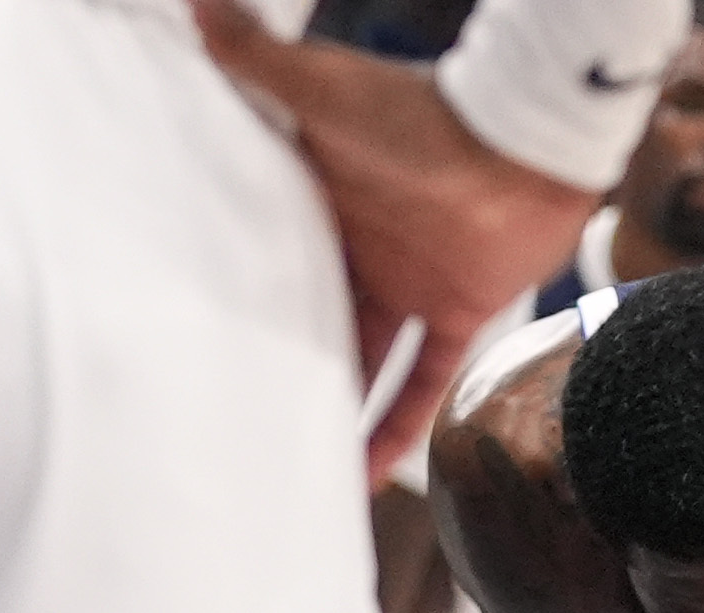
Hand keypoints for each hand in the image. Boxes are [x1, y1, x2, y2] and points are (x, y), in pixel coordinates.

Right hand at [188, 8, 602, 480]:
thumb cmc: (423, 110)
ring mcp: (406, 281)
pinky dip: (397, 426)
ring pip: (355, 358)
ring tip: (283, 460)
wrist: (524, 140)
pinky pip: (420, 383)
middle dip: (267, 359)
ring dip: (329, 405)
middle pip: (302, 313)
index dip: (223, 284)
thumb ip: (260, 60)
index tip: (179, 324)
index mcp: (318, 195)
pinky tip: (364, 474)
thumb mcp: (325, 93)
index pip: (261, 247)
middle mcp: (358, 244)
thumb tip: (195, 3)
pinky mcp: (453, 311)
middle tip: (217, 412)